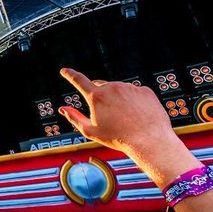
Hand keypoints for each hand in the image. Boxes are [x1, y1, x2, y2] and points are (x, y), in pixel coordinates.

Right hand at [58, 68, 198, 182]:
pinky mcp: (144, 91)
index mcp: (97, 97)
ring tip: (125, 118)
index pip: (79, 81)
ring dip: (118, 99)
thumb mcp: (91, 131)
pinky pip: (135, 93)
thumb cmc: (119, 138)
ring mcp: (130, 88)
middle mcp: (113, 88)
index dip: (70, 75)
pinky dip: (133, 101)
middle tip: (106, 114)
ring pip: (119, 90)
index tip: (65, 71)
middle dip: (99, 95)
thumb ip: (74, 118)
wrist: (149, 140)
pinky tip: (136, 115)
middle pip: (100, 86)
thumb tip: (63, 109)